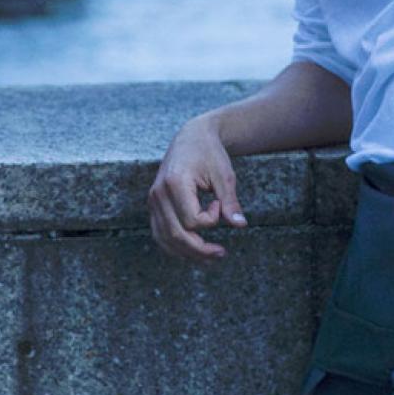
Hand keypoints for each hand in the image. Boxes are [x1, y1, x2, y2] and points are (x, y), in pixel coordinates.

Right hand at [148, 116, 247, 262]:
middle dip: (200, 250)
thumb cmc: (209, 153)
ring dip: (187, 253)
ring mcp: (153, 199)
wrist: (191, 137)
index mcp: (175, 182)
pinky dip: (174, 246)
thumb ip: (229, 201)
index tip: (218, 203)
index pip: (192, 220)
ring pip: (165, 239)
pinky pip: (160, 233)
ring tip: (210, 257)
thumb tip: (240, 225)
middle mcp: (159, 193)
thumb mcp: (224, 175)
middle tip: (221, 253)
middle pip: (176, 234)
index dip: (211, 220)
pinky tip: (192, 251)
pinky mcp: (154, 204)